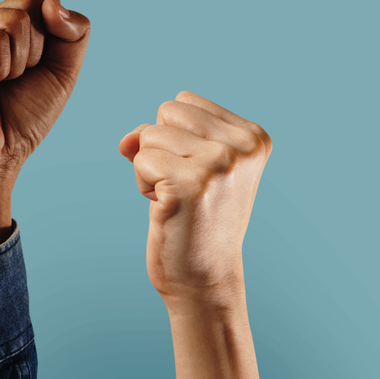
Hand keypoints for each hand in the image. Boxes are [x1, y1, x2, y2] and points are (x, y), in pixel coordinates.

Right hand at [0, 0, 88, 176]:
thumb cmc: (20, 118)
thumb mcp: (62, 71)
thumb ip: (73, 32)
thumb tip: (52, 3)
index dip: (52, 34)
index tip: (32, 69)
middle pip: (31, 5)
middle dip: (36, 51)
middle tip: (11, 80)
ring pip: (14, 21)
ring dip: (17, 64)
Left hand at [118, 92, 270, 306]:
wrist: (204, 276)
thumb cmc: (195, 216)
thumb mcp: (190, 163)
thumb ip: (160, 134)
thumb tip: (126, 141)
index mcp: (253, 136)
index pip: (184, 102)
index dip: (175, 137)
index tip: (196, 174)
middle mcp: (242, 147)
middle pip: (167, 111)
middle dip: (160, 147)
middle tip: (183, 186)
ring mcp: (219, 164)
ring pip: (149, 134)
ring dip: (150, 168)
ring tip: (177, 198)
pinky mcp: (189, 184)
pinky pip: (140, 160)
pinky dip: (143, 184)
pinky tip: (167, 208)